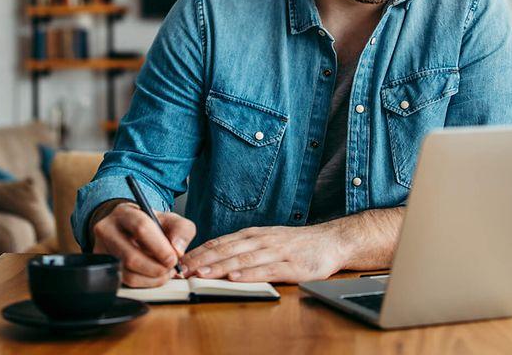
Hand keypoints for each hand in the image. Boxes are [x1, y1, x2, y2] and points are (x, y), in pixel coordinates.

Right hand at [91, 201, 195, 287]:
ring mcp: (101, 250)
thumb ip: (182, 230)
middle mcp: (107, 230)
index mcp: (125, 213)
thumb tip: (177, 250)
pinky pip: (123, 283)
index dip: (159, 247)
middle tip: (170, 269)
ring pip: (126, 273)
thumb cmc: (151, 224)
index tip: (173, 258)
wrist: (130, 229)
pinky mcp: (103, 268)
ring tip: (164, 273)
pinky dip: (143, 283)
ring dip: (151, 279)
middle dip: (156, 268)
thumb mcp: (171, 220)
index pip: (141, 228)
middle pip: (130, 256)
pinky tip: (153, 276)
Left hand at [180, 223, 346, 282]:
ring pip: (244, 259)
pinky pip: (267, 270)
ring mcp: (277, 252)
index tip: (180, 262)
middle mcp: (262, 240)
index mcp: (254, 235)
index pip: (221, 242)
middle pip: (227, 250)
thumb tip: (215, 258)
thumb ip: (244, 248)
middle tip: (182, 270)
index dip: (200, 252)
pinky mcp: (292, 266)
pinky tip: (236, 278)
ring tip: (202, 273)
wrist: (331, 241)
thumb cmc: (297, 244)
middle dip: (203, 260)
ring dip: (221, 267)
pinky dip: (250, 274)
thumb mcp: (267, 240)